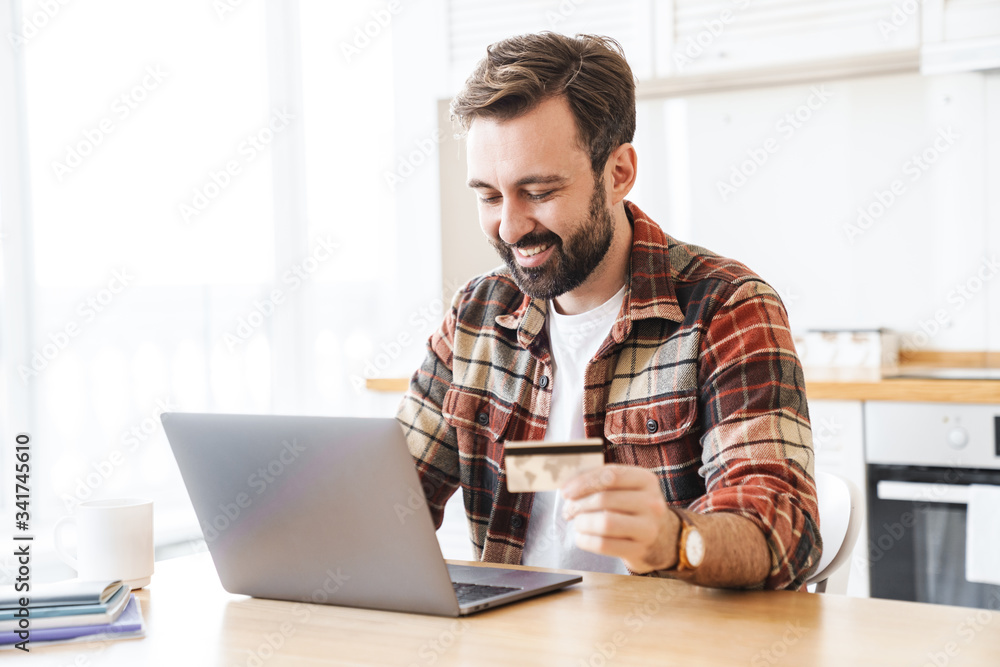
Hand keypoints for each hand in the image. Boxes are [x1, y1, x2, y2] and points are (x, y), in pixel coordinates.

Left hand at [561, 464, 680, 573]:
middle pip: (605, 499)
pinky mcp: (640, 549)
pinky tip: (582, 537)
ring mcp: (648, 527)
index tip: (565, 491)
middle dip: (578, 504)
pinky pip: (604, 545)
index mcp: (646, 479)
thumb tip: (566, 485)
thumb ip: (599, 480)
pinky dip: (585, 541)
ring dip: (582, 523)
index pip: (611, 475)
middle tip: (568, 510)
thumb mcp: (625, 487)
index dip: (583, 482)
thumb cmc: (631, 507)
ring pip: (605, 523)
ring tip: (577, 523)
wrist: (660, 537)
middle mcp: (651, 502)